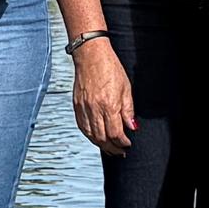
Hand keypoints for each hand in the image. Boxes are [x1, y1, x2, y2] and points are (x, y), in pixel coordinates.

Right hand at [69, 37, 136, 153]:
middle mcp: (95, 109)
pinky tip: (96, 138)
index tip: (127, 144)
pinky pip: (82, 127)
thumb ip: (128, 110)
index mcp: (109, 105)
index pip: (115, 133)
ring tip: (109, 148)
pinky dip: (90, 136)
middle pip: (102, 138)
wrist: (91, 55)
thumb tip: (132, 127)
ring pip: (91, 135)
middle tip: (120, 151)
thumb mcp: (126, 88)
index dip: (122, 142)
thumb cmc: (109, 68)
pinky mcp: (76, 106)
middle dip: (112, 148)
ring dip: (101, 145)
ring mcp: (84, 108)